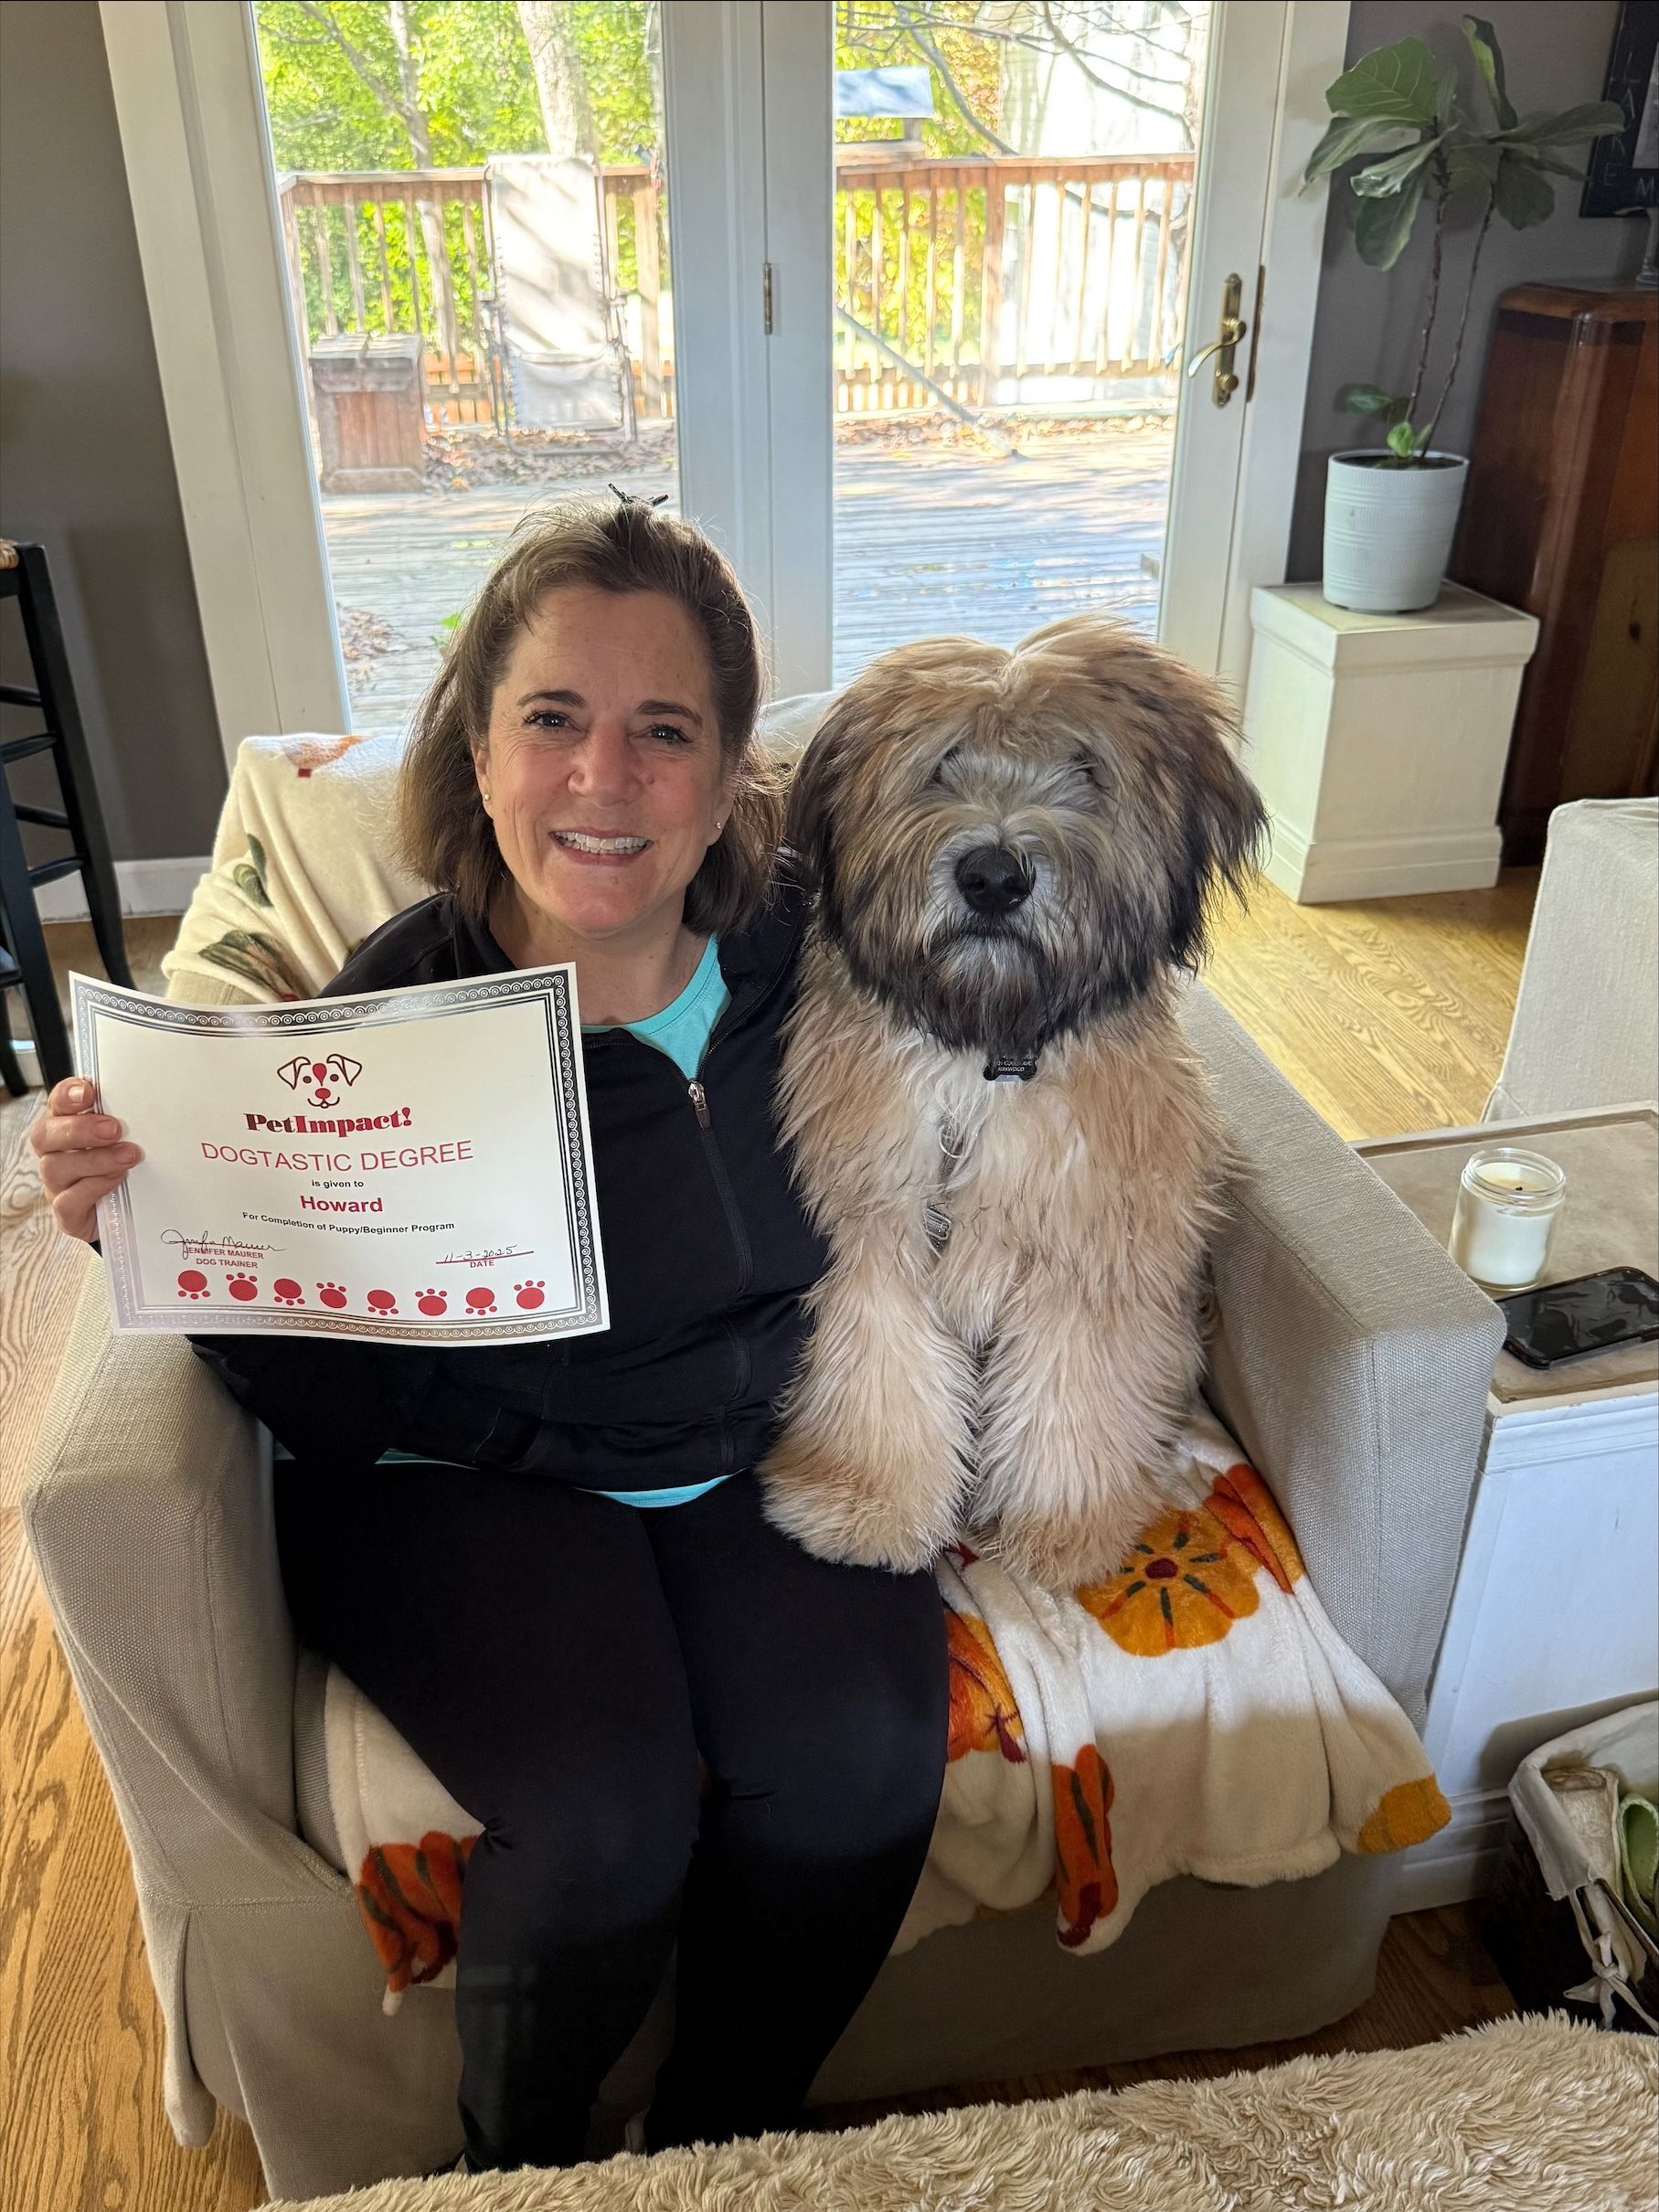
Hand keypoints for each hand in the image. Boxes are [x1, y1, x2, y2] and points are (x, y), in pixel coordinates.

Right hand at [28, 1077, 142, 1243]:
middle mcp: (55, 1154)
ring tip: (127, 1156)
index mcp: (67, 1128)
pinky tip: (117, 1179)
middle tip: (114, 1129)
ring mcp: (57, 1185)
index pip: (57, 1104)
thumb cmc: (126, 1169)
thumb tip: (151, 1101)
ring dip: (95, 1159)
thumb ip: (128, 1120)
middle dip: (79, 1129)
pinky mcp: (68, 1214)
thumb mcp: (130, 1140)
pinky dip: (93, 1188)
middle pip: (44, 1135)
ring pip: (55, 1168)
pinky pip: (67, 1202)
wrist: (130, 1213)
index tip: (88, 1092)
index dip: (67, 1096)